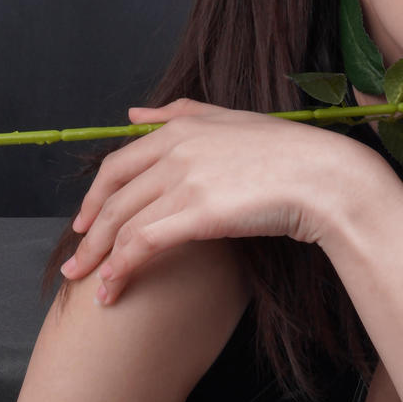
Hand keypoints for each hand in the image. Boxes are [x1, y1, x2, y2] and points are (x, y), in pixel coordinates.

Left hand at [58, 99, 402, 302]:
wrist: (327, 179)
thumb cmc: (290, 154)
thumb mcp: (231, 120)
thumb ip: (180, 113)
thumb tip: (133, 113)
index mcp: (178, 129)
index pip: (117, 164)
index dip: (95, 197)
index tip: (85, 223)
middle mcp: (174, 151)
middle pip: (113, 197)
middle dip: (87, 234)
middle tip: (75, 262)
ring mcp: (184, 180)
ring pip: (122, 223)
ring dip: (99, 259)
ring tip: (89, 287)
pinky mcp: (197, 212)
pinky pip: (142, 243)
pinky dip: (122, 267)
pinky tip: (114, 288)